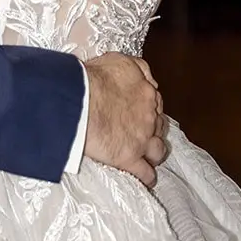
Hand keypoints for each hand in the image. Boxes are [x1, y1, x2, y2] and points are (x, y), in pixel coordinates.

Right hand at [83, 53, 167, 186]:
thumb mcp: (119, 61)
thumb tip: (148, 76)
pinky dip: (147, 177)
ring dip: (154, 153)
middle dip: (153, 130)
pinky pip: (145, 173)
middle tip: (142, 133)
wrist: (80, 100)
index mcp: (147, 93)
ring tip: (148, 157)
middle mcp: (149, 117)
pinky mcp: (130, 158)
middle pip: (159, 127)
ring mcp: (142, 139)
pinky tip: (146, 179)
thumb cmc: (94, 78)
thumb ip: (138, 67)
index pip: (156, 103)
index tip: (142, 113)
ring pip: (158, 151)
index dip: (149, 109)